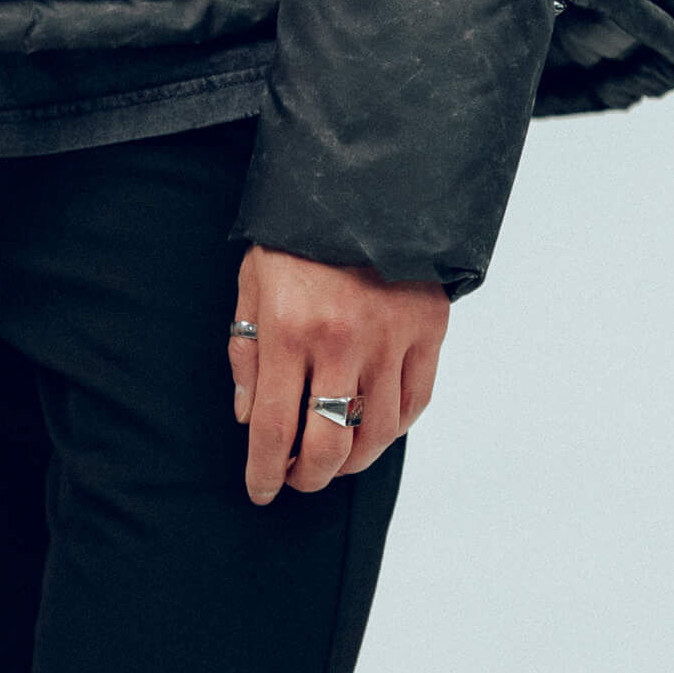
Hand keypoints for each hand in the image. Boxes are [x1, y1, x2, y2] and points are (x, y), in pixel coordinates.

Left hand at [230, 245, 448, 505]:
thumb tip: (249, 416)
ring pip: (375, 435)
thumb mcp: (252, 281)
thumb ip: (246, 350)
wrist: (363, 181)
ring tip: (333, 458)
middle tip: (296, 478)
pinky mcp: (427, 331)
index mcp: (289, 329)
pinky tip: (372, 428)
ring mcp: (390, 339)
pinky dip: (393, 428)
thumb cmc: (297, 233)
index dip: (264, 472)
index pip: (273, 428)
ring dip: (351, 460)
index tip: (260, 490)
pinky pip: (414, 403)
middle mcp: (341, 343)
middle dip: (307, 477)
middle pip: (327, 446)